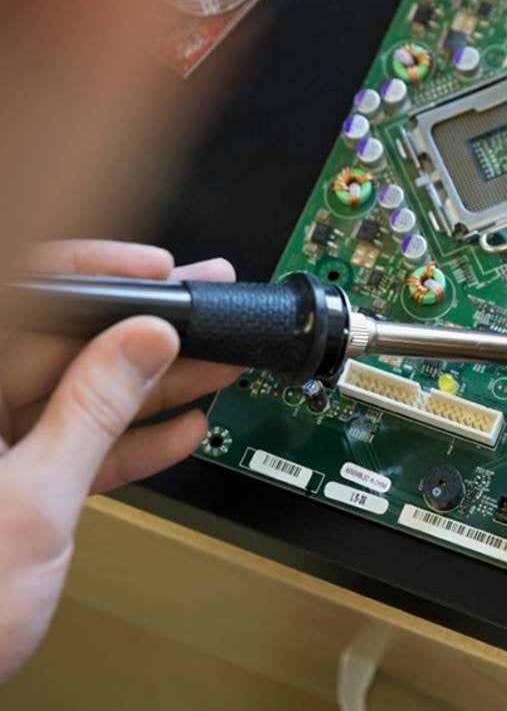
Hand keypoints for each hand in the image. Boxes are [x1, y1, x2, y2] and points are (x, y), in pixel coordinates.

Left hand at [0, 241, 240, 681]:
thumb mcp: (29, 504)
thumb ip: (91, 412)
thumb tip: (144, 343)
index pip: (30, 305)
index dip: (99, 278)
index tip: (159, 273)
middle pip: (61, 350)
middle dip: (145, 333)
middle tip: (207, 316)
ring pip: (77, 399)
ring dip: (150, 388)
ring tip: (215, 367)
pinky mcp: (8, 490)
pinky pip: (74, 450)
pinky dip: (127, 443)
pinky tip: (178, 430)